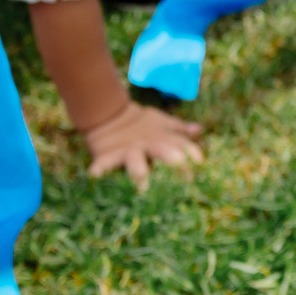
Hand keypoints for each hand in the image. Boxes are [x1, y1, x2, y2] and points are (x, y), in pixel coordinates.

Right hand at [79, 100, 204, 186]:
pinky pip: (103, 163)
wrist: (109, 115)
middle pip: (161, 150)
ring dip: (138, 169)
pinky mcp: (108, 155)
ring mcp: (128, 151)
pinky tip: (95, 175)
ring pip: (135, 160)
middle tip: (179, 164)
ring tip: (141, 179)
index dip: (190, 151)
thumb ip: (179, 130)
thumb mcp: (161, 125)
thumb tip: (199, 130)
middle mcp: (147, 145)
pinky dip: (99, 168)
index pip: (179, 143)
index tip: (200, 161)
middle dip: (170, 157)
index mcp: (162, 139)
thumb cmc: (141, 125)